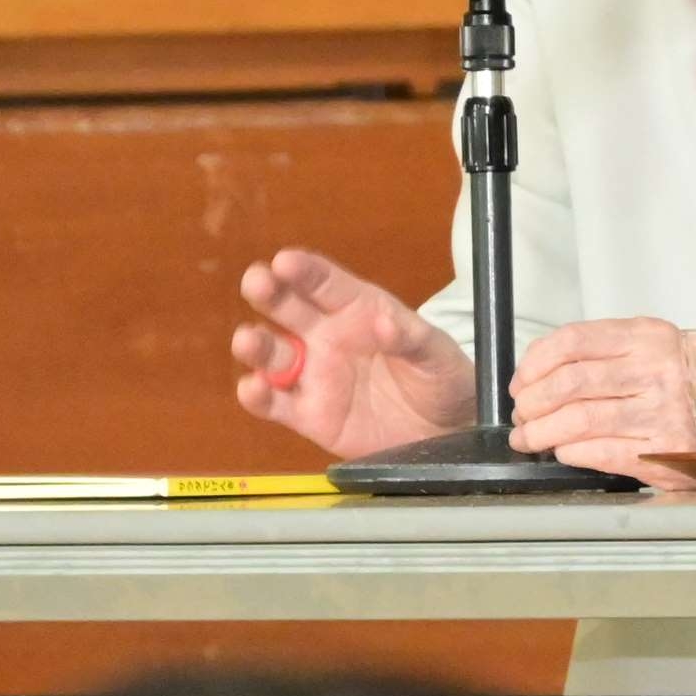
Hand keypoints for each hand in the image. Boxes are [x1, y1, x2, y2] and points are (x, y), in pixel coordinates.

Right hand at [232, 248, 472, 457]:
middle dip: (268, 292)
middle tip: (256, 282)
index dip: (304, 271)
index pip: (325, 283)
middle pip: (287, 308)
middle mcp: (327, 336)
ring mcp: (313, 375)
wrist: (446, 434)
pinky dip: (257, 396)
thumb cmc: (443, 380)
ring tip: (248, 341)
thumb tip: (385, 323)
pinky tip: (252, 388)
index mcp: (357, 309)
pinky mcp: (308, 415)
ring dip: (255, 344)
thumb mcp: (437, 353)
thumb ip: (410, 338)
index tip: (285, 261)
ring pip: (272, 354)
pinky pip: (275, 404)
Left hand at [509, 317, 695, 478]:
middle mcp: (658, 370)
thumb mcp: (634, 348)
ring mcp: (663, 410)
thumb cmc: (662, 380)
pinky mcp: (666, 449)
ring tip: (529, 437)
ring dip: (543, 432)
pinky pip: (602, 452)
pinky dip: (572, 452)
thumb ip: (588, 352)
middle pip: (571, 382)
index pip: (574, 341)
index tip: (520, 383)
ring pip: (581, 419)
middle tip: (522, 415)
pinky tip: (563, 450)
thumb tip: (531, 374)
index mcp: (645, 337)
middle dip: (533, 403)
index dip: (535, 364)